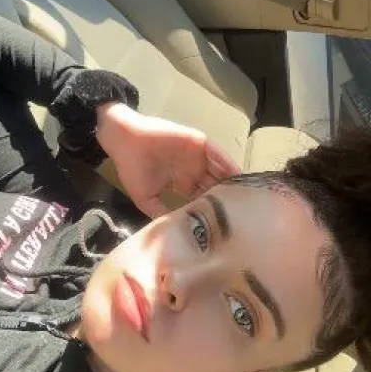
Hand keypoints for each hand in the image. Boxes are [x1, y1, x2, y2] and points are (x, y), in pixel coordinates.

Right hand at [96, 103, 240, 217]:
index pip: (203, 197)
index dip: (214, 208)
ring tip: (247, 194)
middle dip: (229, 195)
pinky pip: (216, 152)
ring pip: (220, 169)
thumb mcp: (146, 198)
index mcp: (182, 183)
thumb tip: (176, 230)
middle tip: (244, 211)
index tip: (227, 224)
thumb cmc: (132, 168)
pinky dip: (226, 162)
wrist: (123, 141)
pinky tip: (237, 174)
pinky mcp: (197, 142)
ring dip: (231, 180)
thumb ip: (161, 213)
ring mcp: (197, 156)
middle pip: (216, 184)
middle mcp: (193, 170)